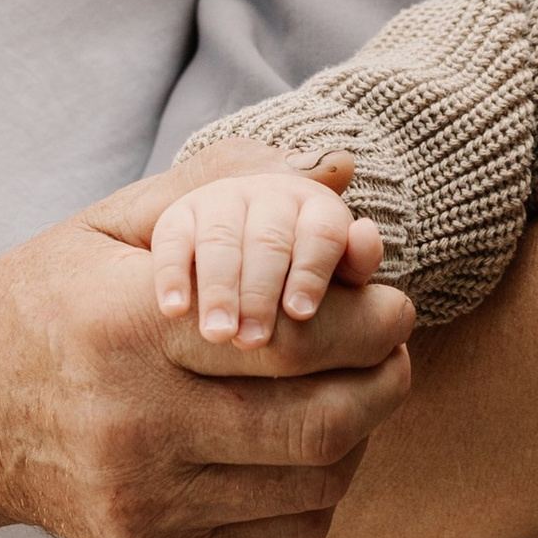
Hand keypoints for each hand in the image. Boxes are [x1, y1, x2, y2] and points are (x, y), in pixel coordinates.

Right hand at [0, 207, 413, 537]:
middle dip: (385, 381)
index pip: (292, 336)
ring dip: (360, 436)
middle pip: (319, 421)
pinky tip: (305, 449)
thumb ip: (225, 189)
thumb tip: (338, 172)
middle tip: (395, 349)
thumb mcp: (114, 226)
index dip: (368, 322)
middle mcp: (134, 424)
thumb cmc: (46, 301)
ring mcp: (142, 500)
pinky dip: (320, 492)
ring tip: (355, 392)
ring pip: (313, 483)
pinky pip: (285, 534)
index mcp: (129, 328)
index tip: (390, 303)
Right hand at [150, 150, 382, 345]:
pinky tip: (175, 310)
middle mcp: (270, 196)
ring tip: (218, 334)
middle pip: (268, 240)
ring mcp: (222, 202)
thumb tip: (365, 232)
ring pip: (221, 240)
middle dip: (261, 293)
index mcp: (317, 207)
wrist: (243, 230)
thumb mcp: (337, 267)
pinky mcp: (180, 217)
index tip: (300, 313)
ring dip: (220, 289)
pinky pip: (173, 239)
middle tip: (254, 341)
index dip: (312, 272)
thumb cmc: (302, 270)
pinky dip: (172, 274)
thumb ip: (354, 258)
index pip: (321, 232)